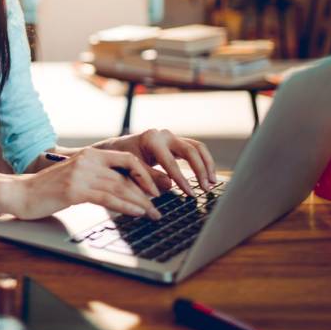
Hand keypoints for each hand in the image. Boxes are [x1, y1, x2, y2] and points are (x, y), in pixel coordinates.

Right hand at [4, 148, 161, 220]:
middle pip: (127, 176)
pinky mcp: (75, 190)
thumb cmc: (48, 189)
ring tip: (154, 214)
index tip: (157, 188)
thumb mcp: (76, 177)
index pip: (127, 159)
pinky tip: (137, 213)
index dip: (145, 173)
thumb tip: (125, 189)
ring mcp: (81, 174)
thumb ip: (98, 178)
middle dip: (147, 193)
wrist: (21, 193)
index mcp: (89, 154)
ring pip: (120, 188)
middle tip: (160, 207)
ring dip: (141, 203)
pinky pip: (108, 198)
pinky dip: (126, 206)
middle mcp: (87, 160)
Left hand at [98, 129, 216, 196]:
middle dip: (200, 170)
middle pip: (190, 150)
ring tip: (212, 183)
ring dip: (207, 165)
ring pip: (197, 148)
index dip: (182, 180)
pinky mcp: (176, 142)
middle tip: (206, 188)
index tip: (191, 194)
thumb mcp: (131, 169)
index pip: (171, 162)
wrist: (118, 148)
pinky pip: (195, 149)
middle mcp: (164, 135)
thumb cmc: (122, 159)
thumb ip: (149, 177)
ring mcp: (171, 137)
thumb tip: (170, 185)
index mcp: (151, 140)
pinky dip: (204, 162)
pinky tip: (208, 176)